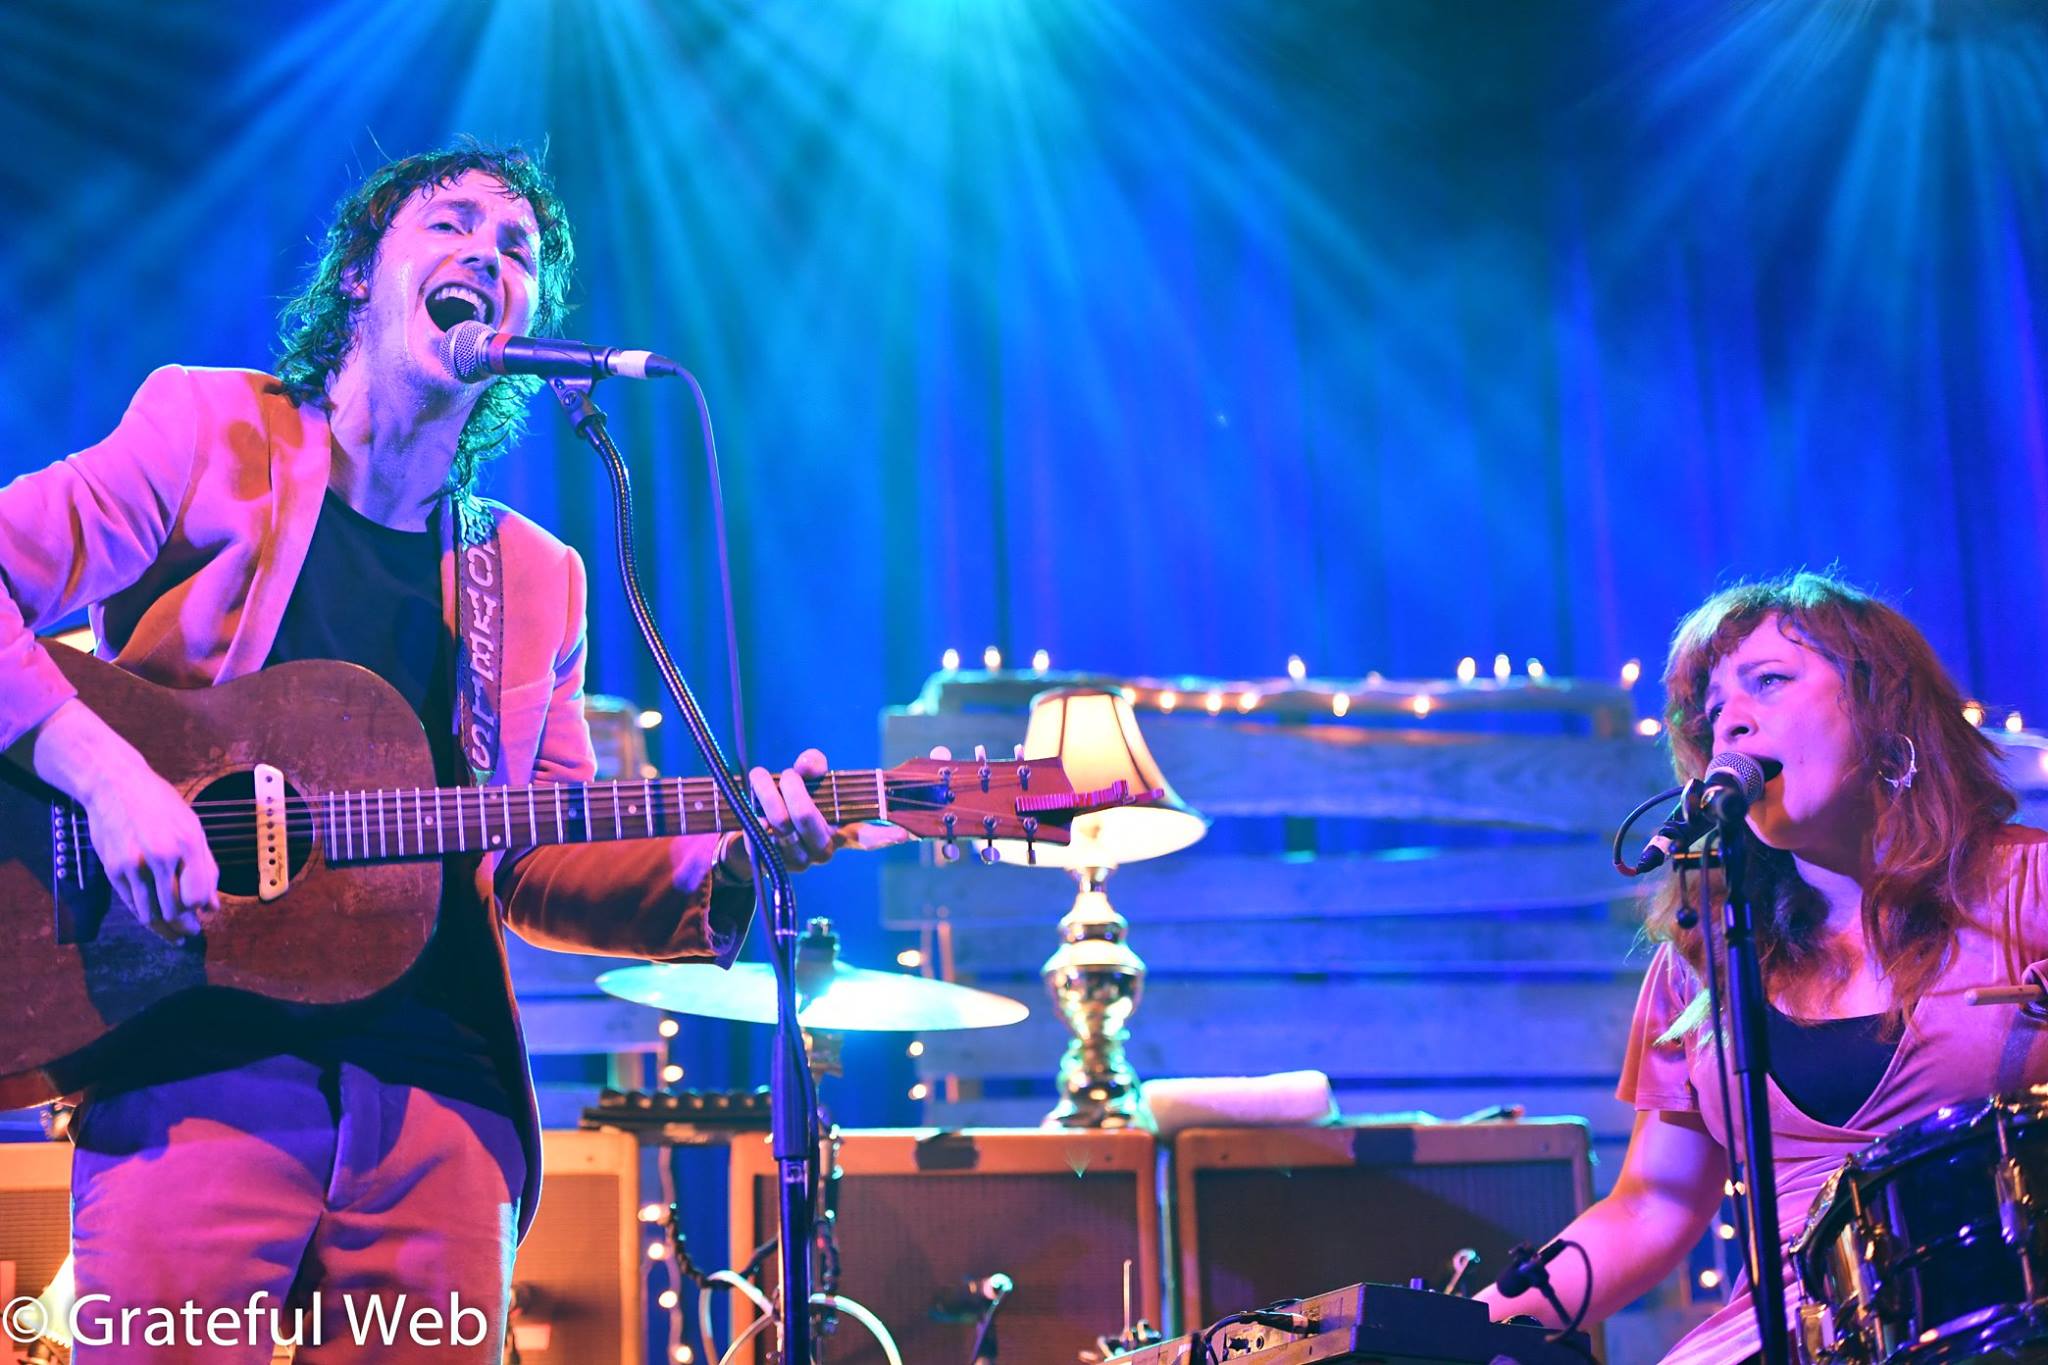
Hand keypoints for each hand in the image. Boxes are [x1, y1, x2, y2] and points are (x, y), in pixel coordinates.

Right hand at [31, 699, 218, 939]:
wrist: (114, 785)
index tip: (206, 915)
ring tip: (177, 937)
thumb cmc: (160, 804)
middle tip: (191, 933)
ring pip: (152, 913)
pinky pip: (132, 904)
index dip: (202, 909)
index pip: (198, 894)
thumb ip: (206, 867)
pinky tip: (156, 921)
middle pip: (175, 908)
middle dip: (185, 925)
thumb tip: (212, 906)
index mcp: (187, 843)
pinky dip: (146, 916)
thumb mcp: (192, 827)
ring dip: (165, 930)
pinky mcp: (113, 870)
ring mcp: (133, 865)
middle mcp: (160, 856)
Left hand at [716, 746, 954, 879]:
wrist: (753, 839)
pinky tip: (752, 794)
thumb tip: (813, 762)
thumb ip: (812, 766)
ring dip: (766, 792)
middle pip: (809, 818)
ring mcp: (798, 859)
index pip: (870, 837)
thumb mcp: (805, 782)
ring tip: (758, 774)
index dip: (888, 835)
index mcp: (843, 832)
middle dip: (794, 789)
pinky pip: (761, 827)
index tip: (905, 833)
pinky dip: (755, 804)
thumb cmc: (789, 804)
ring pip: (781, 821)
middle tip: (788, 774)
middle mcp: (825, 849)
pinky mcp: (772, 862)